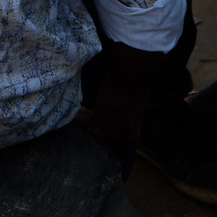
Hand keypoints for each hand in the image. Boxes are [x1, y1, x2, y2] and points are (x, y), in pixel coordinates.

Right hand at [77, 43, 155, 164]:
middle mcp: (123, 127)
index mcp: (135, 122)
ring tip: (85, 114)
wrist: (131, 77)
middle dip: (103, 130)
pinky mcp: (99, 116)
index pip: (130, 139)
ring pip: (96, 134)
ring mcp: (111, 123)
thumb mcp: (141, 96)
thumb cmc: (138, 81)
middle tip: (97, 119)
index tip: (115, 129)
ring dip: (90, 126)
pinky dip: (79, 119)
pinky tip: (76, 114)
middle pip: (110, 139)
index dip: (121, 136)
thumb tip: (132, 97)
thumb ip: (135, 102)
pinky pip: (85, 122)